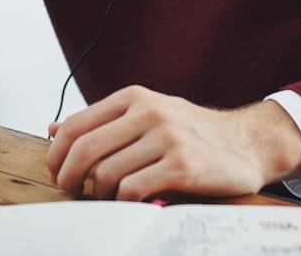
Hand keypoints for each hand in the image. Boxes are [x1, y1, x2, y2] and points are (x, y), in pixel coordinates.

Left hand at [45, 86, 300, 201]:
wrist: (248, 142)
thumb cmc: (192, 132)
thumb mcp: (148, 114)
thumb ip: (103, 121)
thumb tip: (52, 129)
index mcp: (134, 97)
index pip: (75, 125)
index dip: (56, 155)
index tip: (57, 173)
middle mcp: (149, 111)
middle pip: (84, 149)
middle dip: (67, 177)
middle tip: (70, 192)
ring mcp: (166, 137)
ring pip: (105, 173)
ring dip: (98, 194)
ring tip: (106, 199)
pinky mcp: (182, 164)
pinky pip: (132, 189)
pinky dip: (123, 202)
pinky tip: (130, 203)